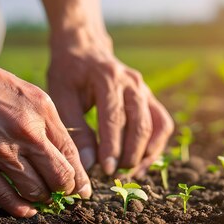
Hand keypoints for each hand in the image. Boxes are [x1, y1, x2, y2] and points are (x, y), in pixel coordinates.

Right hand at [0, 41, 91, 217]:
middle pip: (61, 177)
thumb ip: (38, 117)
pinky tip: (25, 210)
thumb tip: (54, 147)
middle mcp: (28, 131)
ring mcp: (1, 150)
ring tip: (39, 199)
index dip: (79, 177)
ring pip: (36, 191)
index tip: (80, 188)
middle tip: (62, 197)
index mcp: (42, 109)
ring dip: (41, 199)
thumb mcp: (18, 88)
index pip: (72, 153)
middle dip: (65, 191)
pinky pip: (5, 196)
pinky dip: (19, 208)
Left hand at [47, 38, 173, 175]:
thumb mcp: (62, 96)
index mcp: (108, 78)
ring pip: (156, 126)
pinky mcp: (150, 98)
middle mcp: (132, 82)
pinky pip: (162, 124)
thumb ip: (75, 128)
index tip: (105, 169)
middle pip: (140, 124)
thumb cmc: (69, 74)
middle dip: (129, 154)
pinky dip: (155, 146)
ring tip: (127, 171)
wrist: (84, 49)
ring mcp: (145, 90)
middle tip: (113, 174)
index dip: (112, 146)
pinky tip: (140, 162)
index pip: (115, 117)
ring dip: (144, 153)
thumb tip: (87, 164)